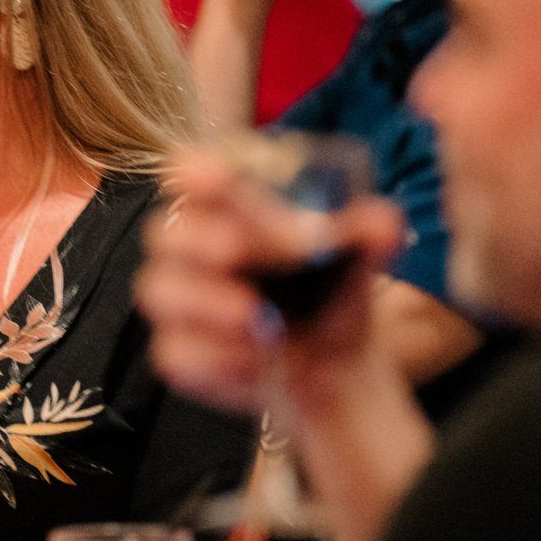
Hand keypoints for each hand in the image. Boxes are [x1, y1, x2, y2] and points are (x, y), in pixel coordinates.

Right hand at [136, 147, 400, 418]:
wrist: (337, 368)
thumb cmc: (333, 297)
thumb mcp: (357, 261)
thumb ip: (368, 236)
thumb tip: (381, 222)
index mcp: (229, 211)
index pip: (192, 176)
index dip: (194, 172)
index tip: (212, 176)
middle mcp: (194, 251)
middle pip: (165, 233)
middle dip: (199, 241)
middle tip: (237, 253)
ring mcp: (183, 303)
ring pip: (159, 291)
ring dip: (205, 302)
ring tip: (256, 320)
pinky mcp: (182, 354)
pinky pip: (174, 352)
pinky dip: (213, 358)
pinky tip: (253, 362)